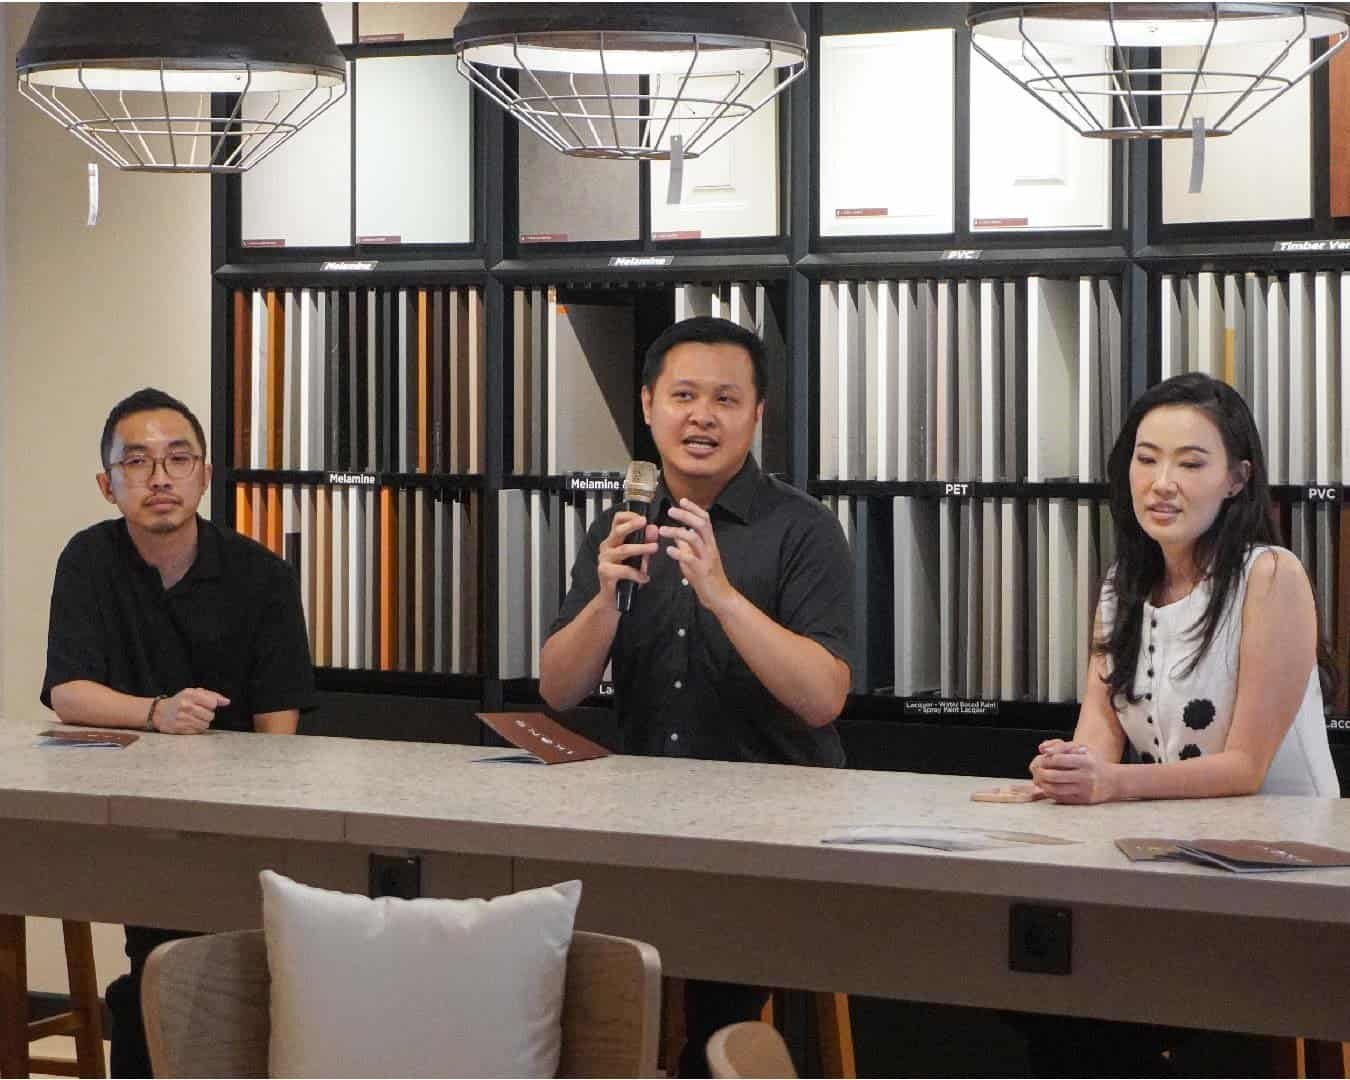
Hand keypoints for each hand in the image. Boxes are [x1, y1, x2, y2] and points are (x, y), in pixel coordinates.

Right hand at [154, 688, 229, 734]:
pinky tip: (188, 723)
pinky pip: (197, 731)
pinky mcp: (179, 728)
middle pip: (210, 716)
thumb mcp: (194, 693)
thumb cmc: (181, 700)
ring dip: (202, 723)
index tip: (206, 704)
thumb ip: (213, 696)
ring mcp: (181, 718)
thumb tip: (227, 702)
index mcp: (190, 694)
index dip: (212, 705)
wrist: (159, 712)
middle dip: (207, 715)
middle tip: (199, 712)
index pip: (213, 703)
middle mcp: (185, 706)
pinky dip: (196, 728)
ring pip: (205, 725)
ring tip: (194, 718)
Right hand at [596, 511, 658, 603]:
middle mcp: (607, 548)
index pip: (616, 521)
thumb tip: (653, 528)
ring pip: (623, 550)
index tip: (642, 517)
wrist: (613, 600)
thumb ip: (645, 543)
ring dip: (640, 548)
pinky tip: (645, 578)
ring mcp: (605, 560)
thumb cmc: (625, 577)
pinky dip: (637, 574)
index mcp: (613, 541)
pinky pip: (624, 570)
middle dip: (632, 525)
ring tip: (654, 548)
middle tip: (645, 522)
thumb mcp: (639, 558)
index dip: (629, 516)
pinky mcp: (606, 573)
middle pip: (618, 531)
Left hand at [659, 499, 736, 616]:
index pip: (705, 519)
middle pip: (701, 524)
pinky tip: (669, 550)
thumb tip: (676, 534)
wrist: (720, 597)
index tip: (682, 500)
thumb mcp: (696, 558)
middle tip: (670, 511)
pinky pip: (690, 559)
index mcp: (709, 542)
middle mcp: (710, 547)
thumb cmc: (707, 577)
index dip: (694, 508)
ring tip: (663, 530)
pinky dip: (679, 553)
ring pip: (695, 539)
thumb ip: (686, 546)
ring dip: (678, 532)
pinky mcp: (702, 571)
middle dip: (686, 515)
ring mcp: (707, 559)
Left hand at [1029, 742, 1118, 803]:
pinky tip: (1047, 785)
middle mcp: (1086, 777)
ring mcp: (1084, 791)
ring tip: (1039, 777)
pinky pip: (1059, 797)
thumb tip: (1042, 749)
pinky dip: (1048, 791)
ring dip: (1041, 783)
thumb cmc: (1092, 761)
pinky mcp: (1081, 801)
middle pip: (1053, 776)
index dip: (1045, 759)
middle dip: (1040, 772)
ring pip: (1054, 789)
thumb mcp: (1080, 748)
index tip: (1042, 758)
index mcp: (1086, 761)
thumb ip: (1059, 745)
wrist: (1111, 781)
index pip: (1057, 759)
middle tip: (1036, 769)